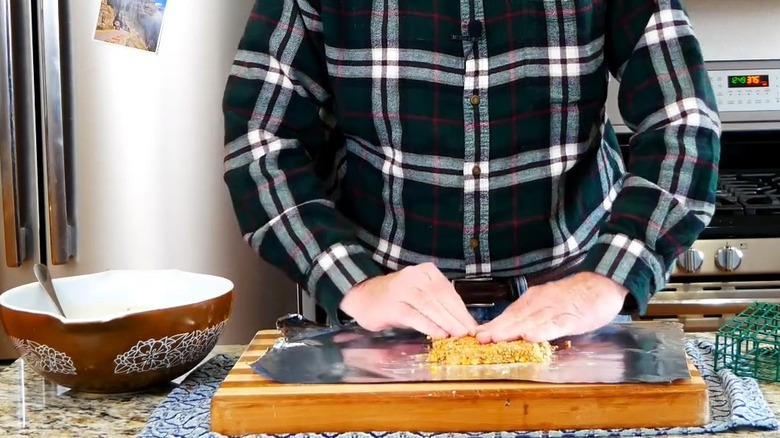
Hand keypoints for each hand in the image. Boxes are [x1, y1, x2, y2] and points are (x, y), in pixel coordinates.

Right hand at [339, 262, 477, 338]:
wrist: (364, 297)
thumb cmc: (396, 299)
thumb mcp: (419, 295)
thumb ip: (438, 304)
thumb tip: (462, 323)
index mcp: (426, 271)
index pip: (449, 291)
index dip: (462, 310)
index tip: (474, 326)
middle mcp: (414, 276)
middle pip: (441, 297)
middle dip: (458, 317)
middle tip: (470, 333)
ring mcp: (402, 289)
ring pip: (430, 305)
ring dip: (447, 322)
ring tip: (459, 335)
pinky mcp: (392, 305)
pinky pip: (414, 315)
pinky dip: (429, 326)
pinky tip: (439, 335)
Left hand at [475, 272, 628, 342]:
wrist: (603, 283)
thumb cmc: (575, 297)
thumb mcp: (550, 304)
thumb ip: (533, 316)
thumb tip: (513, 329)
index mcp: (534, 300)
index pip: (510, 314)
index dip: (493, 324)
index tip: (476, 335)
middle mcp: (541, 302)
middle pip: (515, 318)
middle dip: (496, 329)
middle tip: (478, 339)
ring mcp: (556, 309)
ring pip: (530, 321)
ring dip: (512, 330)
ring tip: (495, 339)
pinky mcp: (572, 317)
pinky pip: (555, 325)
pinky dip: (542, 331)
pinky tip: (530, 338)